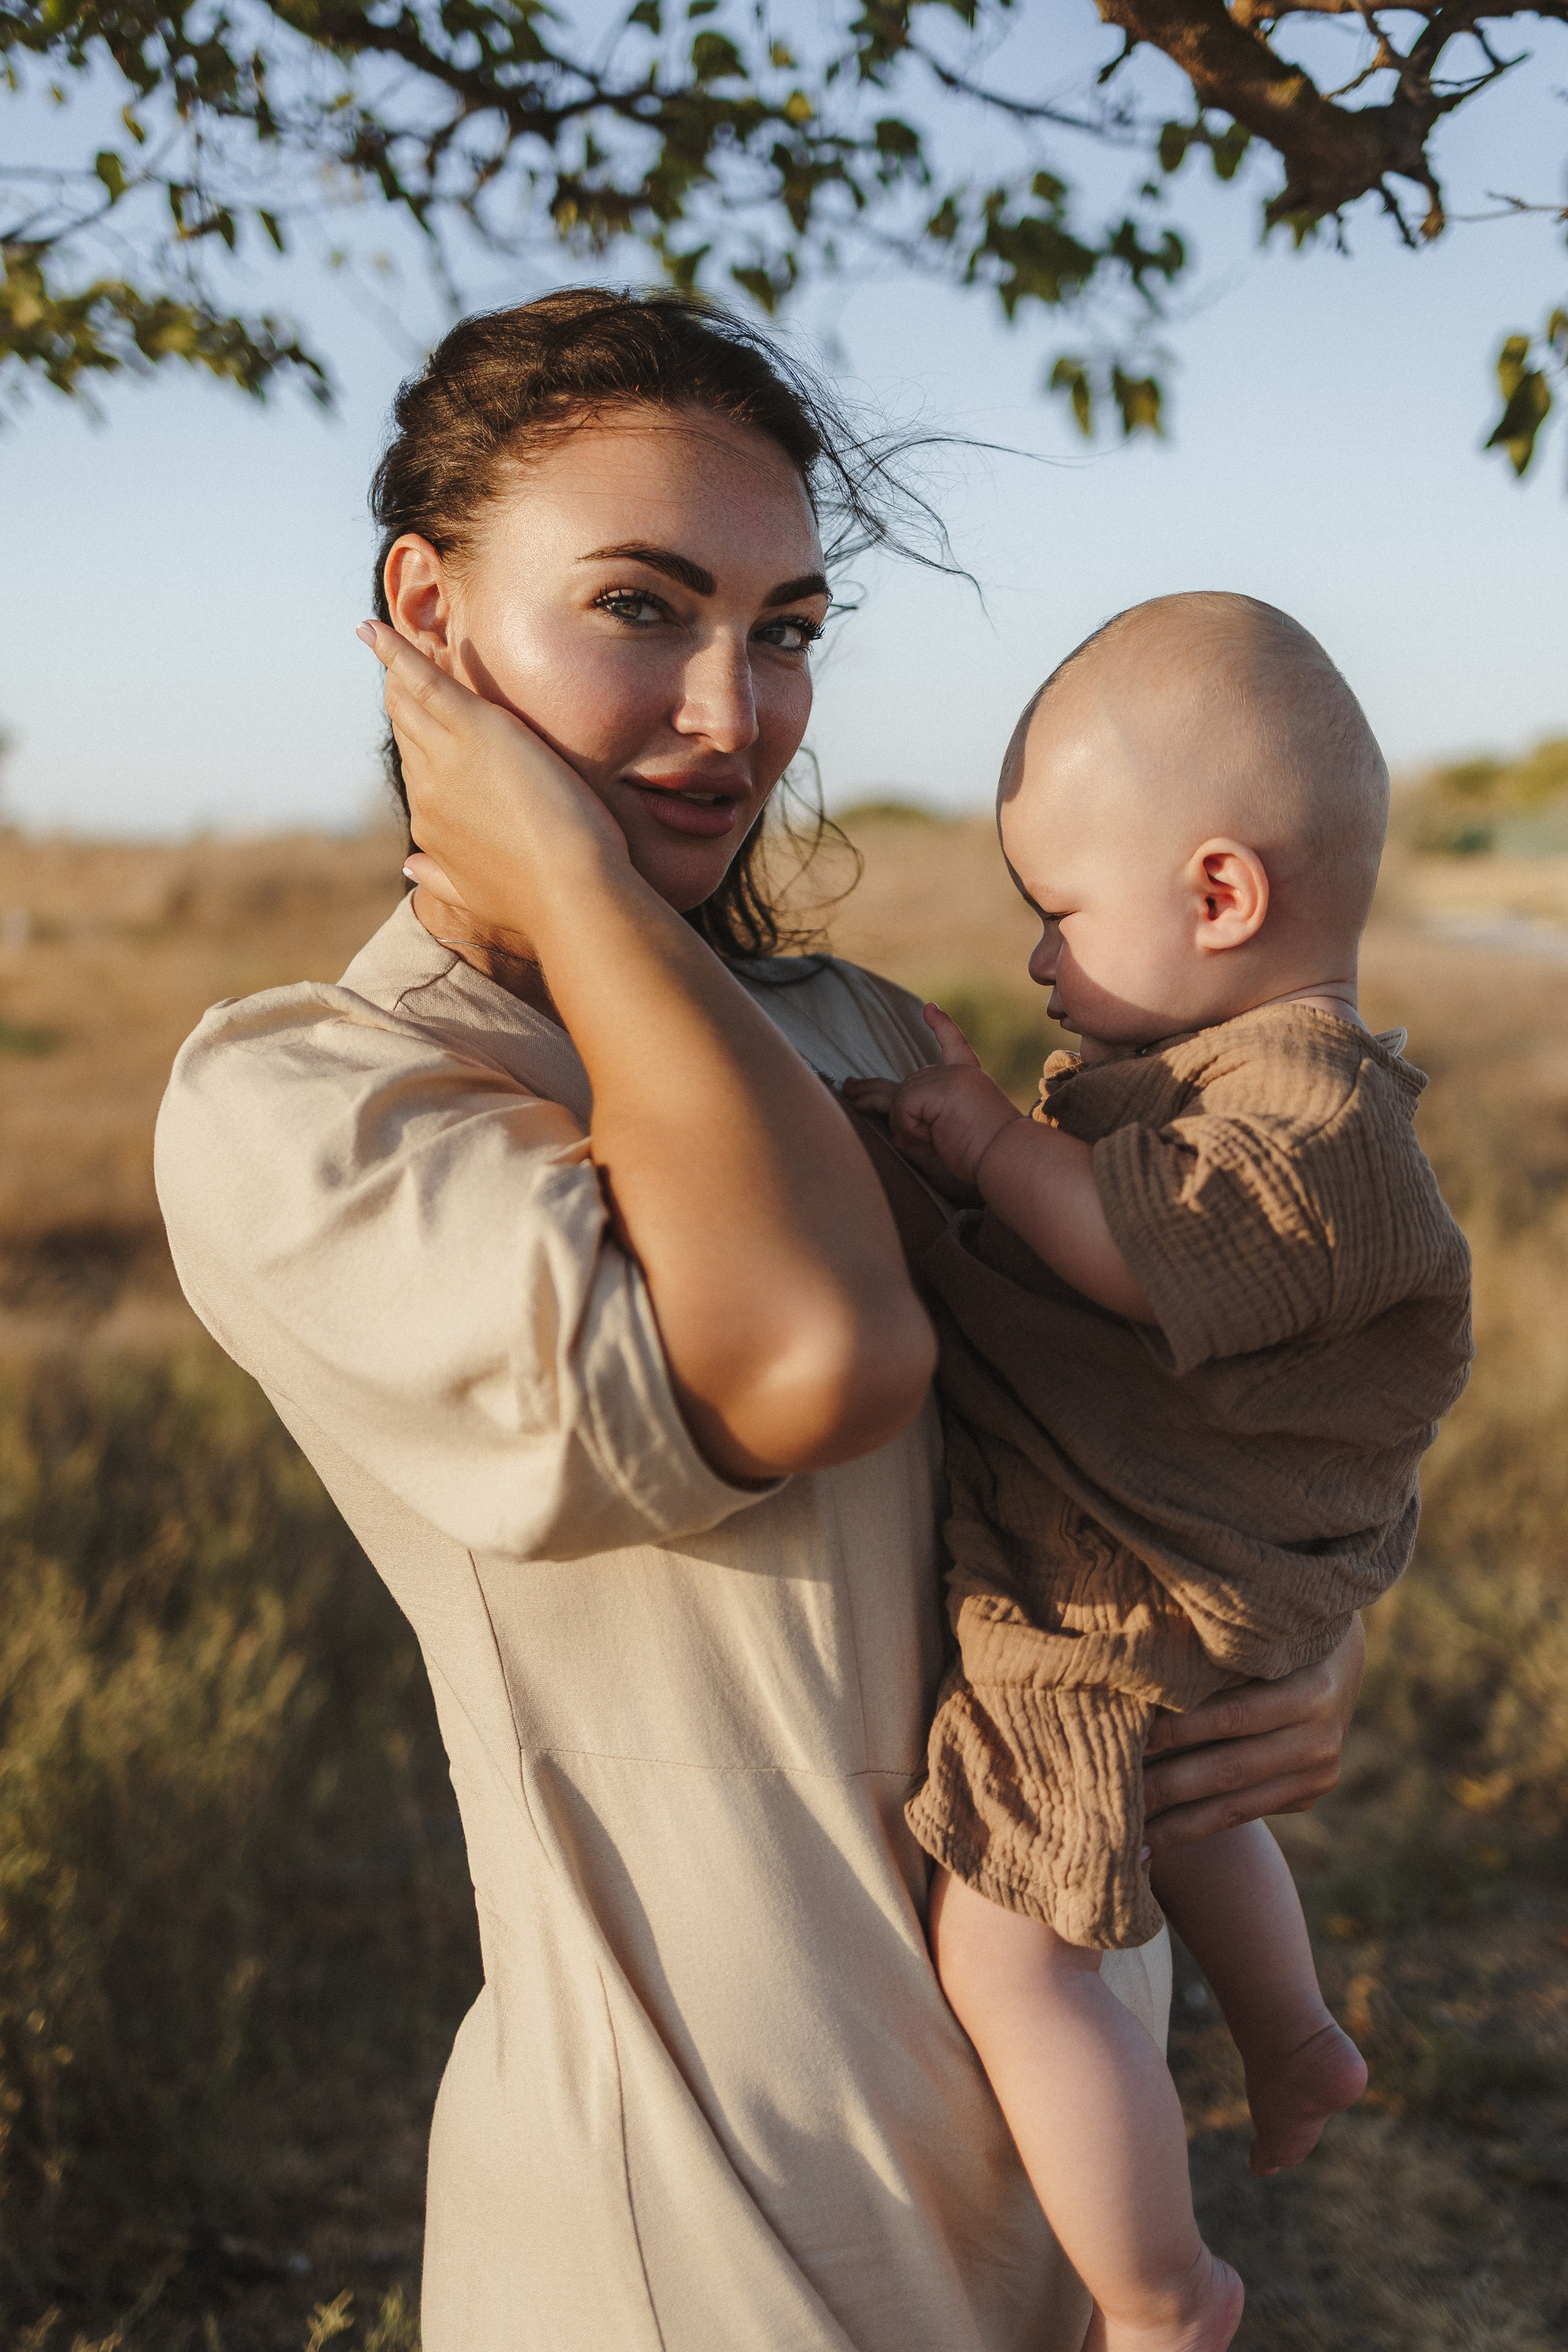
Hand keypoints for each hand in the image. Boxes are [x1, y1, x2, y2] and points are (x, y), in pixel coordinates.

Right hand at [359, 619, 628, 938]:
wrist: (567, 892)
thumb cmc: (538, 899)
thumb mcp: (475, 893)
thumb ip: (440, 876)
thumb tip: (410, 867)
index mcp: (432, 823)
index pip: (419, 768)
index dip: (418, 738)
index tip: (417, 716)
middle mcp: (428, 787)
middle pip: (409, 730)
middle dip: (402, 697)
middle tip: (397, 662)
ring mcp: (446, 756)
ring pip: (412, 702)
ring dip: (400, 670)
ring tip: (390, 639)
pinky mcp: (473, 728)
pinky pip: (424, 681)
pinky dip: (397, 652)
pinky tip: (372, 628)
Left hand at [844, 1004, 1020, 1188]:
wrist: (1007, 1155)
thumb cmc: (984, 1153)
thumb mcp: (951, 1126)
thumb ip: (923, 1111)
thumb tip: (875, 1102)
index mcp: (968, 1079)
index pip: (954, 1046)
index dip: (943, 1028)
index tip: (930, 1009)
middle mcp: (957, 1072)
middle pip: (904, 1085)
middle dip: (872, 1094)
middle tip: (847, 1088)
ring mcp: (946, 1075)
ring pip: (898, 1099)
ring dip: (905, 1128)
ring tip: (929, 1142)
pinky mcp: (936, 1086)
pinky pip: (901, 1111)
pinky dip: (911, 1132)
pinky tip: (935, 1139)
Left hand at [1141, 1616, 1365, 1858]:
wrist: (1337, 1655)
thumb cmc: (1270, 1633)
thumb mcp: (1253, 1637)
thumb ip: (1209, 1660)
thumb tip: (1130, 1679)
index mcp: (1313, 1690)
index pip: (1231, 1715)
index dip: (1177, 1728)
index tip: (1127, 1738)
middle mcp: (1322, 1739)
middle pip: (1230, 1768)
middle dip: (1167, 1786)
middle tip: (1112, 1798)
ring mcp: (1320, 1773)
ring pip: (1235, 1806)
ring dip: (1176, 1825)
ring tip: (1126, 1841)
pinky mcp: (1309, 1795)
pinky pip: (1244, 1814)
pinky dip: (1196, 1826)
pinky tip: (1154, 1843)